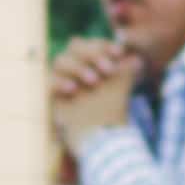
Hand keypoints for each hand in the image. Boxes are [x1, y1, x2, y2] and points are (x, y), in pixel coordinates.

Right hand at [50, 38, 137, 157]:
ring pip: (60, 60)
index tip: (119, 53)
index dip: (104, 45)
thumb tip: (136, 58)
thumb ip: (127, 72)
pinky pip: (48, 82)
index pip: (91, 43)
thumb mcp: (122, 89)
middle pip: (74, 46)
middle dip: (92, 54)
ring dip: (78, 67)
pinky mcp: (52, 97)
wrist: (102, 141)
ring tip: (94, 81)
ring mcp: (62, 81)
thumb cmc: (112, 114)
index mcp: (90, 62)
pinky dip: (59, 82)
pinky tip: (73, 90)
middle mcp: (74, 69)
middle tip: (108, 70)